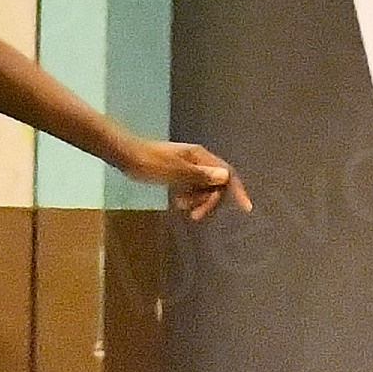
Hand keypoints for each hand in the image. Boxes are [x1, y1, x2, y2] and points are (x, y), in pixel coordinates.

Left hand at [128, 140, 251, 219]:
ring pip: (203, 187)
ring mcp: (188, 166)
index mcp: (199, 157)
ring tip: (179, 206)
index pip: (226, 174)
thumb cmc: (148, 163)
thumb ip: (199, 175)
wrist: (126, 156)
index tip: (246, 208)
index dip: (237, 191)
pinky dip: (189, 197)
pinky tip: (177, 203)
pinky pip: (192, 187)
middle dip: (209, 201)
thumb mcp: (174, 171)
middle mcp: (197, 160)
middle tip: (193, 215)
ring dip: (197, 200)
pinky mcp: (178, 172)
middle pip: (216, 184)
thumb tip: (225, 177)